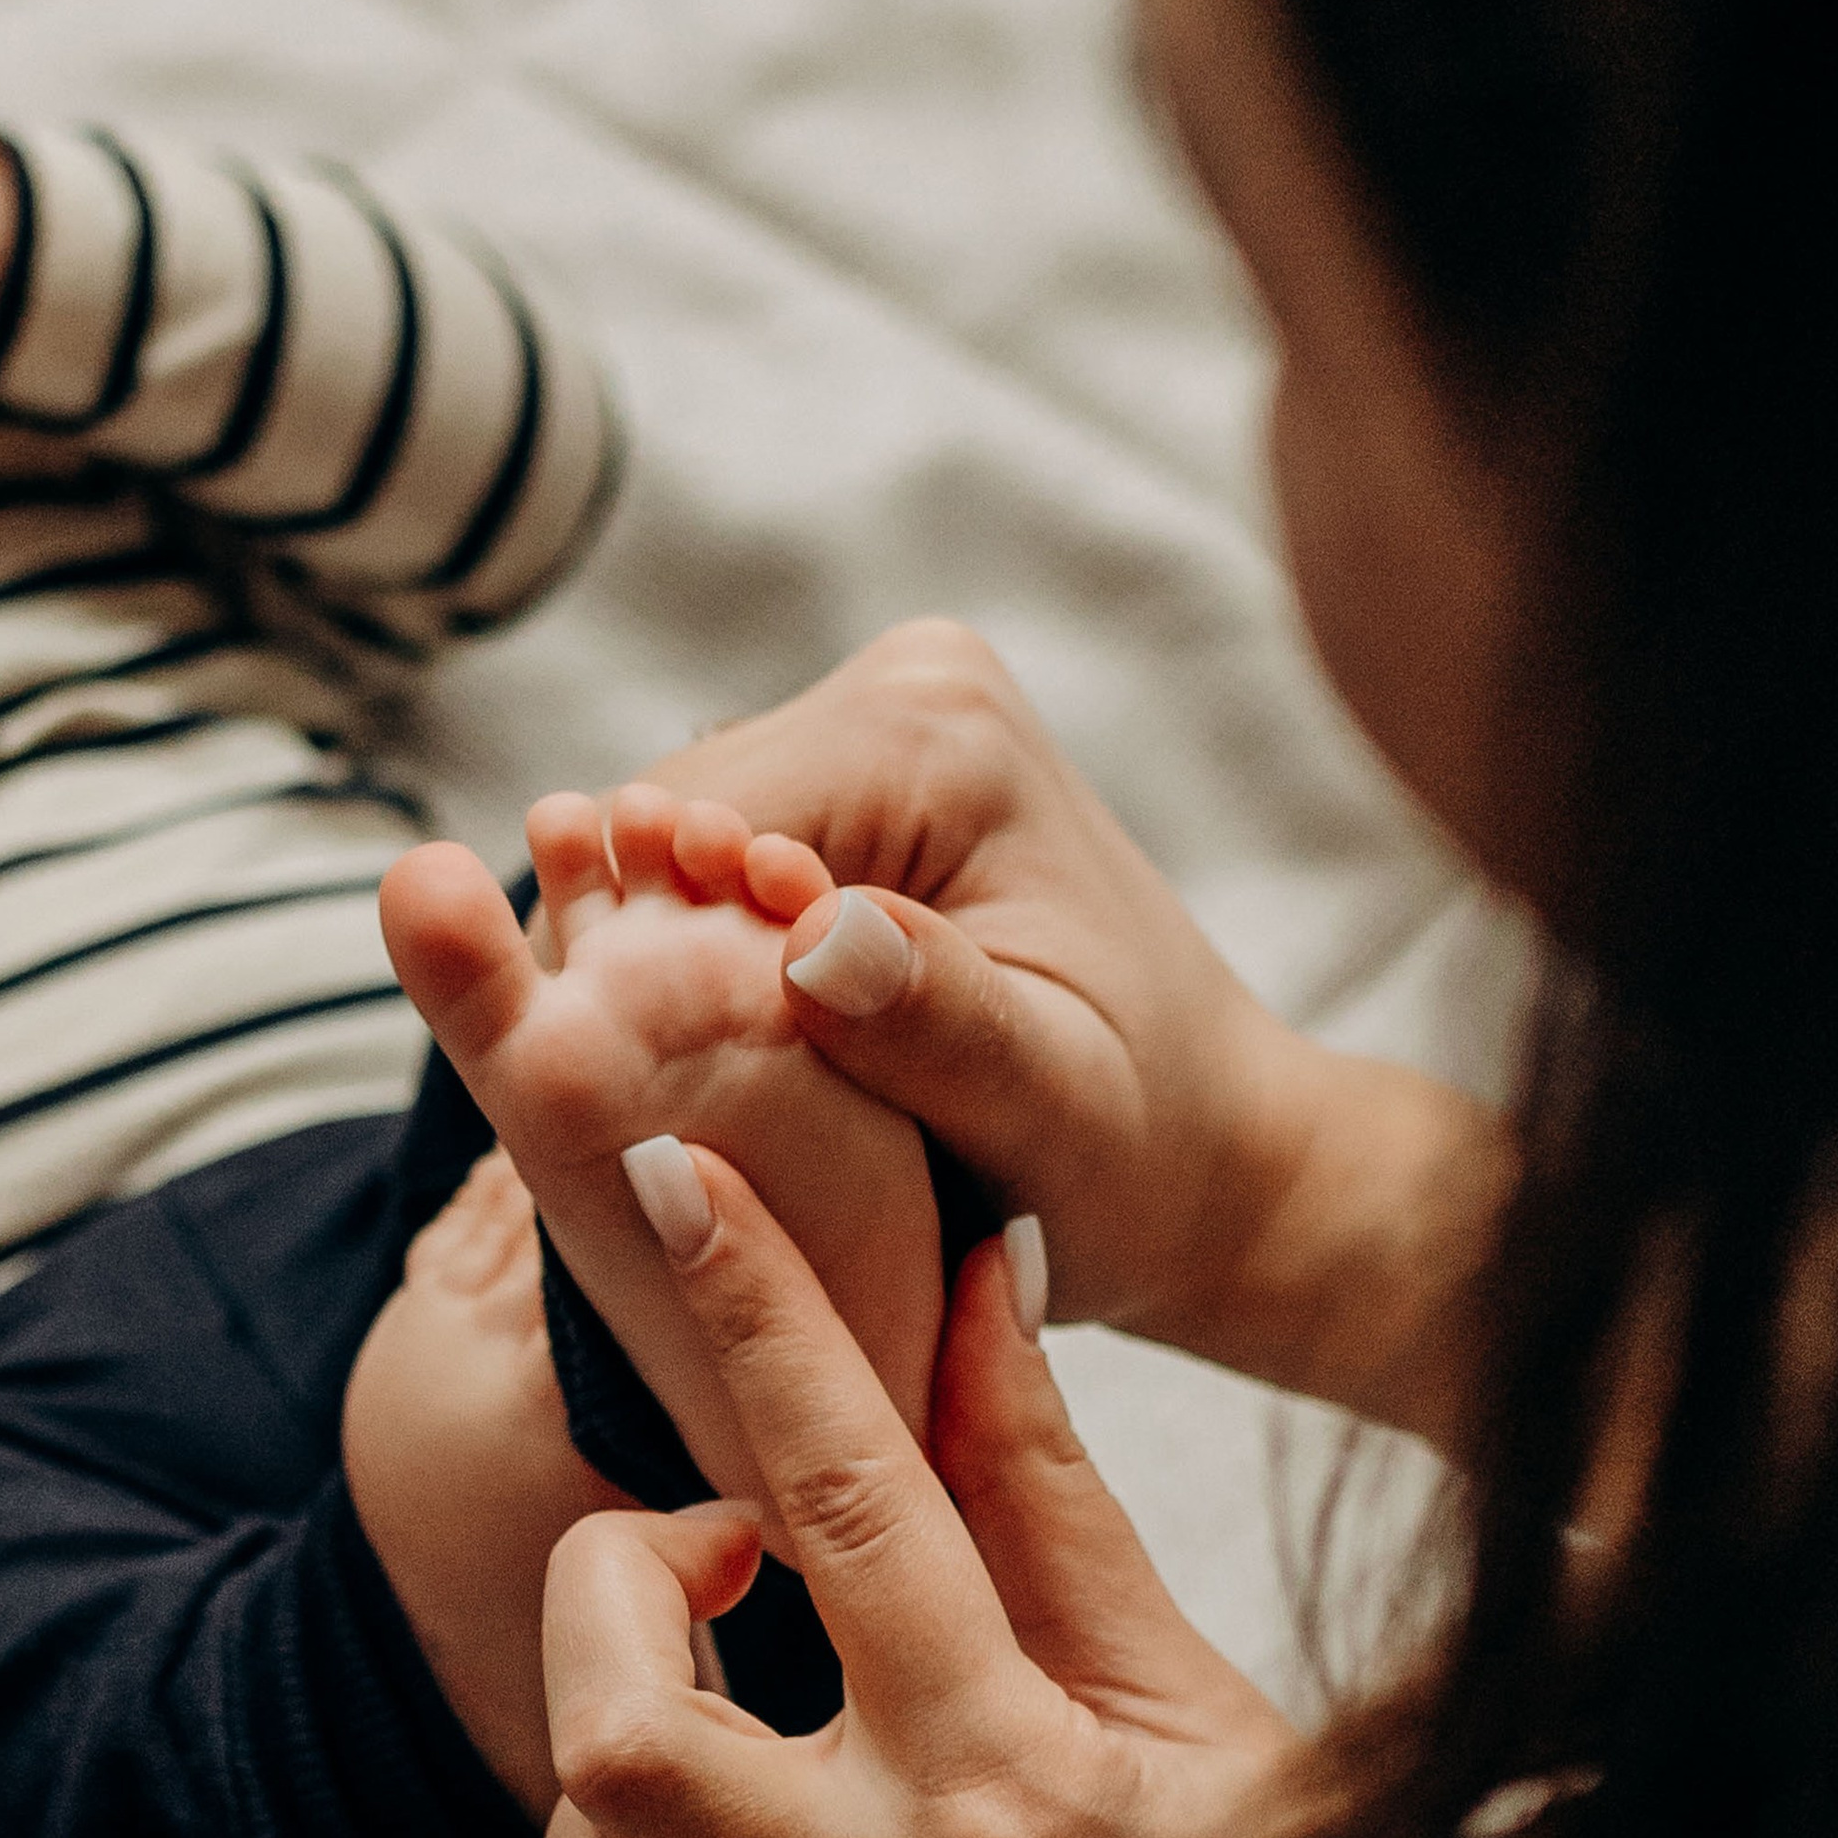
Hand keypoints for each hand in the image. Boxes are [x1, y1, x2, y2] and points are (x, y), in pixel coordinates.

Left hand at [497, 1147, 1489, 1837]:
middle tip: (724, 1553)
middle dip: (617, 1585)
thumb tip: (968, 1276)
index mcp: (1012, 1775)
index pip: (847, 1491)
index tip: (681, 1173)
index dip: (759, 1307)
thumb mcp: (1195, 1684)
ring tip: (717, 1733)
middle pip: (616, 1734)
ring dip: (603, 1798)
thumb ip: (1047, 1489)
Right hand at [591, 626, 1506, 1427]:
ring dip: (652, 984)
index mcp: (937, 732)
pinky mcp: (845, 786)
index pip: (686, 832)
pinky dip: (691, 981)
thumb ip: (936, 1025)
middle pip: (654, 834)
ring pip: (656, 862)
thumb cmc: (1138, 1153)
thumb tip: (810, 935)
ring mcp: (868, 724)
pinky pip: (698, 884)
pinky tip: (725, 1077)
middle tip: (661, 1132)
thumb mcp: (1050, 1114)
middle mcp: (898, 685)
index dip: (633, 973)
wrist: (1204, 1152)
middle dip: (638, 979)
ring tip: (696, 1114)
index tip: (644, 1114)